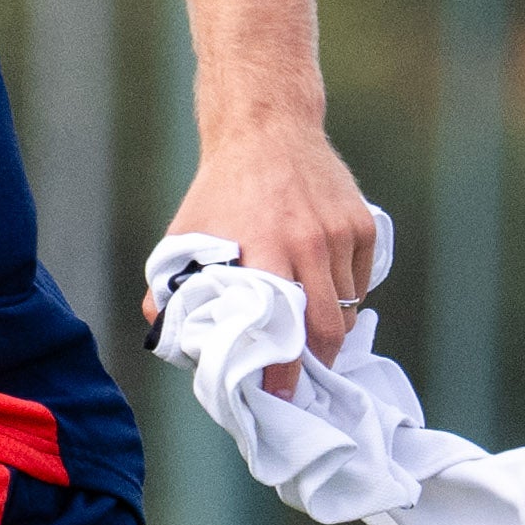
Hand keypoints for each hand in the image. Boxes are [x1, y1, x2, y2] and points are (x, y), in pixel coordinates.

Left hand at [155, 117, 383, 393]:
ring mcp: (341, 234)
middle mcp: (310, 244)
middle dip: (317, 363)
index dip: (285, 371)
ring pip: (347, 307)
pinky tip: (322, 294)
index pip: (285, 330)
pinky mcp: (363, 225)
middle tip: (302, 378)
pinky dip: (345, 296)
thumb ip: (169, 285)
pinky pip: (361, 281)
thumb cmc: (221, 188)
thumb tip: (161, 331)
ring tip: (309, 337)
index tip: (281, 396)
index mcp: (265, 250)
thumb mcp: (184, 235)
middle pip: (328, 329)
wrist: (267, 128)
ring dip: (330, 328)